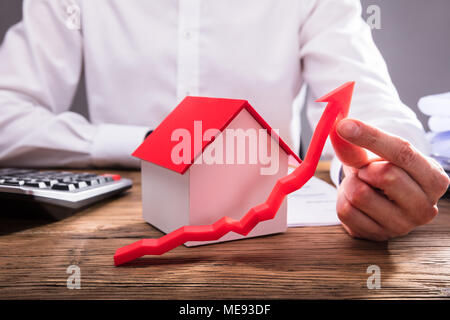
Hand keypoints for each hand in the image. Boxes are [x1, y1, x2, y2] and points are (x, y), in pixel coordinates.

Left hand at [331, 118, 449, 240]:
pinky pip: (346, 211)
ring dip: (351, 183)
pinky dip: (342, 199)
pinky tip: (355, 200)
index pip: (403, 153)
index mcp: (435, 179)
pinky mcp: (377, 236)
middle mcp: (425, 207)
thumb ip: (359, 144)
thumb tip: (339, 127)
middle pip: (385, 175)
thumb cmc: (384, 171)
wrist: (381, 199)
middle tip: (366, 170)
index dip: (371, 137)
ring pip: (361, 194)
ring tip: (362, 184)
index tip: (345, 125)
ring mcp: (402, 226)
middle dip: (366, 167)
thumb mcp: (378, 154)